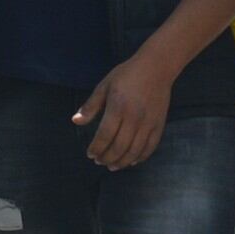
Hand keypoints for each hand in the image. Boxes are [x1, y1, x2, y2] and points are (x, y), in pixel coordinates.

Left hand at [72, 55, 171, 169]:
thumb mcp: (104, 86)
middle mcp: (134, 117)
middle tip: (99, 161)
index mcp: (118, 107)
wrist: (156, 68)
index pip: (104, 135)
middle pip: (119, 147)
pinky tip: (130, 161)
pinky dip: (139, 158)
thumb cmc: (127, 75)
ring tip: (112, 165)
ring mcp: (148, 123)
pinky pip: (150, 147)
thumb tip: (75, 121)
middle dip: (106, 158)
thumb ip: (90, 106)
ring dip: (121, 162)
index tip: (90, 154)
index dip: (96, 148)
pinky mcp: (159, 124)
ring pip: (134, 151)